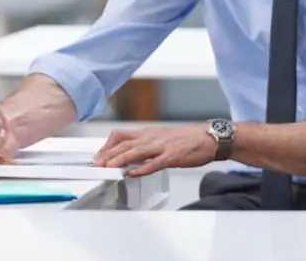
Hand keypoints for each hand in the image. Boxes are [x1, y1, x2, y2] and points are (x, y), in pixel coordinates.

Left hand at [92, 124, 217, 176]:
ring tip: (109, 167)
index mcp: (148, 133)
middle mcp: (152, 137)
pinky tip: (134, 173)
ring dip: (121, 159)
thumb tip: (130, 155)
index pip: (121, 135)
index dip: (107, 145)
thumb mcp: (161, 138)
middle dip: (108, 154)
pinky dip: (143, 168)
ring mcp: (161, 146)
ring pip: (136, 151)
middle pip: (124, 143)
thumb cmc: (187, 139)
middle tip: (97, 164)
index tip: (98, 155)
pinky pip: (154, 162)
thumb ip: (146, 146)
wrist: (208, 138)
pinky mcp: (172, 156)